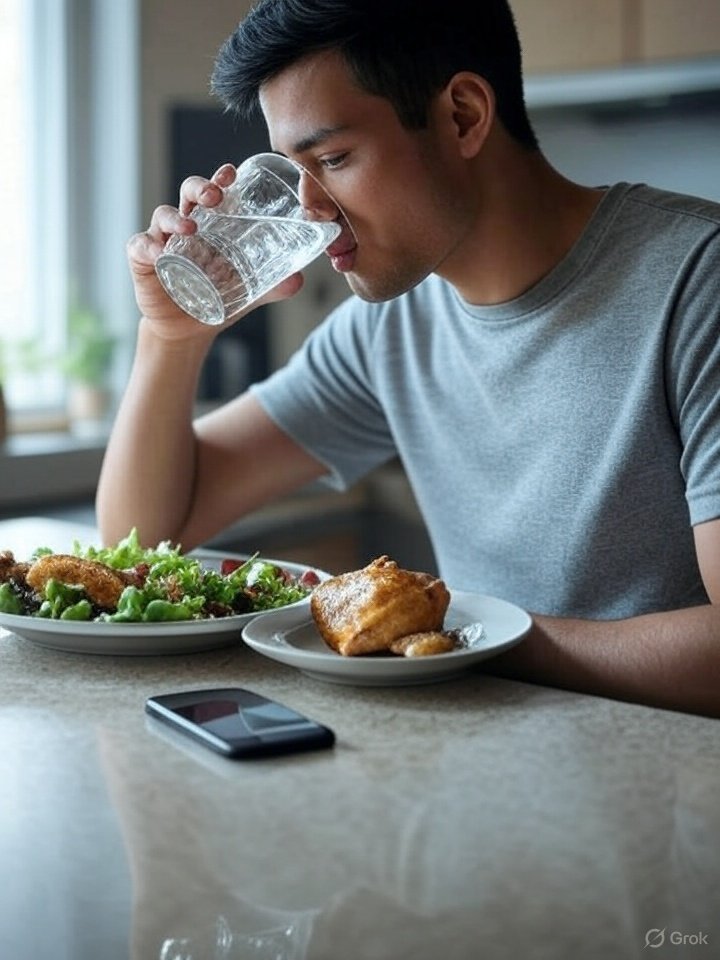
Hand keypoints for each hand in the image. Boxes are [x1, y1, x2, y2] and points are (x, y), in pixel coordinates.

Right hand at [127, 163, 303, 340]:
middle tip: (214, 196)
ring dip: (176, 217)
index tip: (231, 172)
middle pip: (188, 193)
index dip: (221, 179)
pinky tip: (159, 254)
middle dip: (200, 188)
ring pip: (164, 215)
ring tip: (190, 227)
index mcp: (211, 225)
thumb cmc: (216, 298)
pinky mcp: (143, 260)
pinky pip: (140, 246)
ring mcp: (162, 240)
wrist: (188, 330)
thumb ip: (272, 285)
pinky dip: (148, 247)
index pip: (215, 192)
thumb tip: (298, 279)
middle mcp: (185, 225)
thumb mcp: (247, 291)